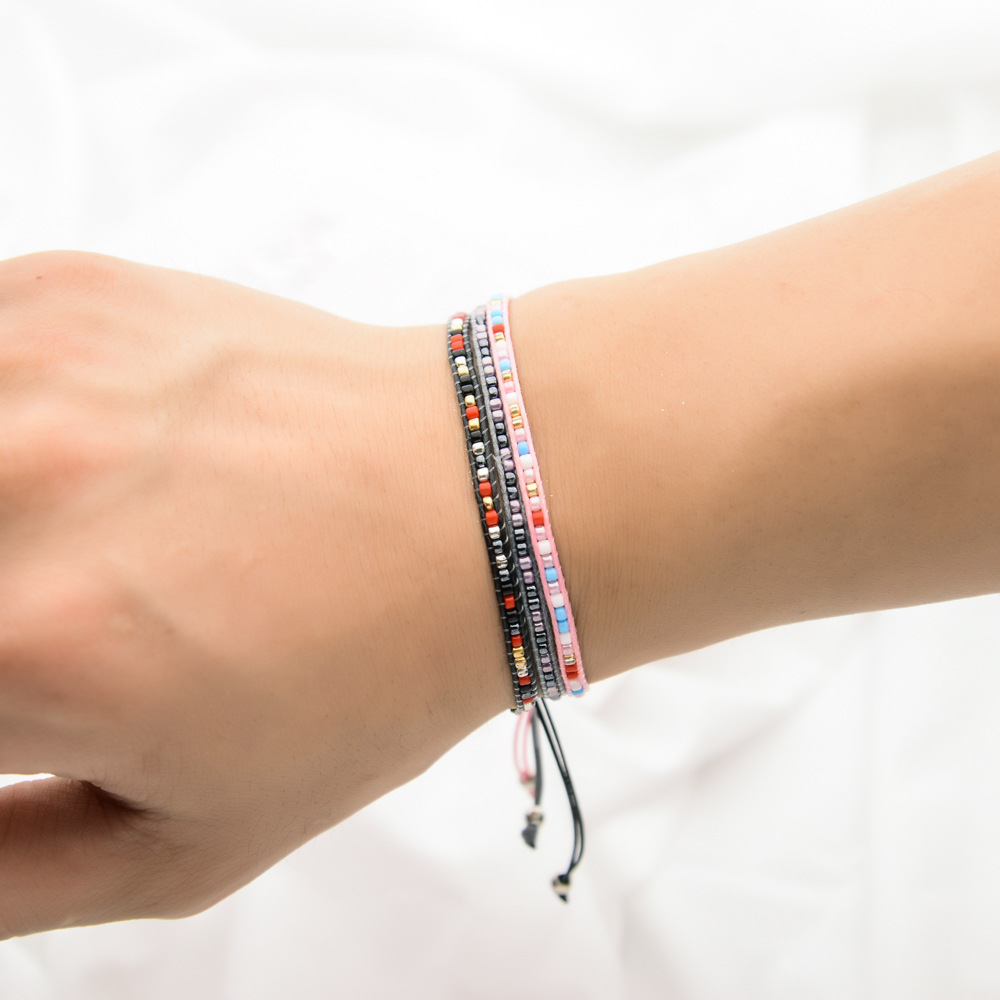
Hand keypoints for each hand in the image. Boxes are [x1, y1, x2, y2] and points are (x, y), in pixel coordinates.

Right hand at [0, 251, 509, 937]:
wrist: (478, 499)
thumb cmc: (377, 665)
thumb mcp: (185, 845)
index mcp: (27, 647)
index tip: (21, 700)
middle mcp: (17, 483)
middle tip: (48, 622)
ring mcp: (39, 363)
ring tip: (71, 553)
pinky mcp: (71, 290)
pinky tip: (65, 465)